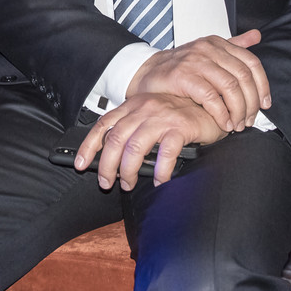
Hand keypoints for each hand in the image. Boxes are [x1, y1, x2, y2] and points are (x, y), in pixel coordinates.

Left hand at [74, 93, 226, 190]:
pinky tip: (158, 181)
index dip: (89, 146)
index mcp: (133, 106)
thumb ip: (133, 130)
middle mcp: (144, 109)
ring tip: (128, 184)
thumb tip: (112, 159)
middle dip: (107, 165)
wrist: (210, 106)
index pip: (103, 125)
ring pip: (135, 147)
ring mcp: (162, 117)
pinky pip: (166, 152)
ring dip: (128, 170)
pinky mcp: (181, 127)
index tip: (80, 164)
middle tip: (107, 183)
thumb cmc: (178, 116)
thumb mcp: (150, 117)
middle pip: (116, 139)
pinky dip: (160, 171)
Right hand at [125, 30, 269, 133]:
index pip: (251, 63)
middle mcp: (209, 49)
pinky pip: (211, 97)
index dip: (263, 85)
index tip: (264, 104)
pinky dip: (221, 113)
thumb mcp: (208, 52)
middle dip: (251, 103)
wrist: (148, 73)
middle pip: (243, 77)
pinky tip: (223, 122)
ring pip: (230, 87)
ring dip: (238, 111)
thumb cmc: (180, 68)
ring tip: (237, 124)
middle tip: (249, 120)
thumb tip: (256, 36)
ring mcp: (196, 61)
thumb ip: (234, 45)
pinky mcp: (183, 76)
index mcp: (218, 43)